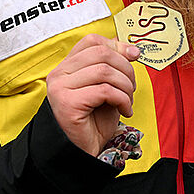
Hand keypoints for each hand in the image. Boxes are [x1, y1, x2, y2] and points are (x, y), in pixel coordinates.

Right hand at [45, 35, 140, 155]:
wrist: (82, 152)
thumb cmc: (94, 121)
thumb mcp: (106, 88)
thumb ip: (112, 68)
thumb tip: (131, 49)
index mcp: (66, 67)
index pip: (91, 41)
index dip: (117, 46)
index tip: (134, 56)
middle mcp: (58, 74)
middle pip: (101, 53)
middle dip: (126, 68)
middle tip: (132, 88)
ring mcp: (60, 88)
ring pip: (105, 71)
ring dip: (126, 86)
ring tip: (128, 102)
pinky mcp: (68, 104)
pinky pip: (105, 91)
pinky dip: (122, 99)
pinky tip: (125, 111)